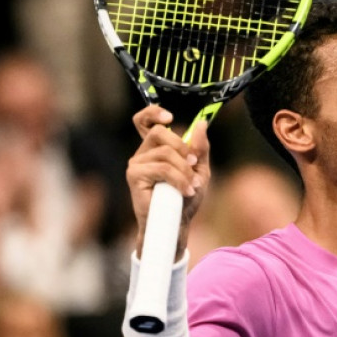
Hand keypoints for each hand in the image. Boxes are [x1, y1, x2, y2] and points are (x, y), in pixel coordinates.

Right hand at [126, 105, 210, 257]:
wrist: (177, 223)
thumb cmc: (186, 198)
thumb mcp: (199, 169)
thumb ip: (200, 148)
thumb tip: (201, 123)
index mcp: (156, 148)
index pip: (144, 121)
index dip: (153, 113)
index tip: (169, 117)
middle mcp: (143, 153)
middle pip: (159, 132)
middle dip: (182, 148)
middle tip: (193, 164)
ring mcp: (136, 164)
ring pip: (165, 153)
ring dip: (184, 170)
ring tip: (191, 186)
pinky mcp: (134, 176)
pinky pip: (162, 168)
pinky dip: (179, 179)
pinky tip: (185, 191)